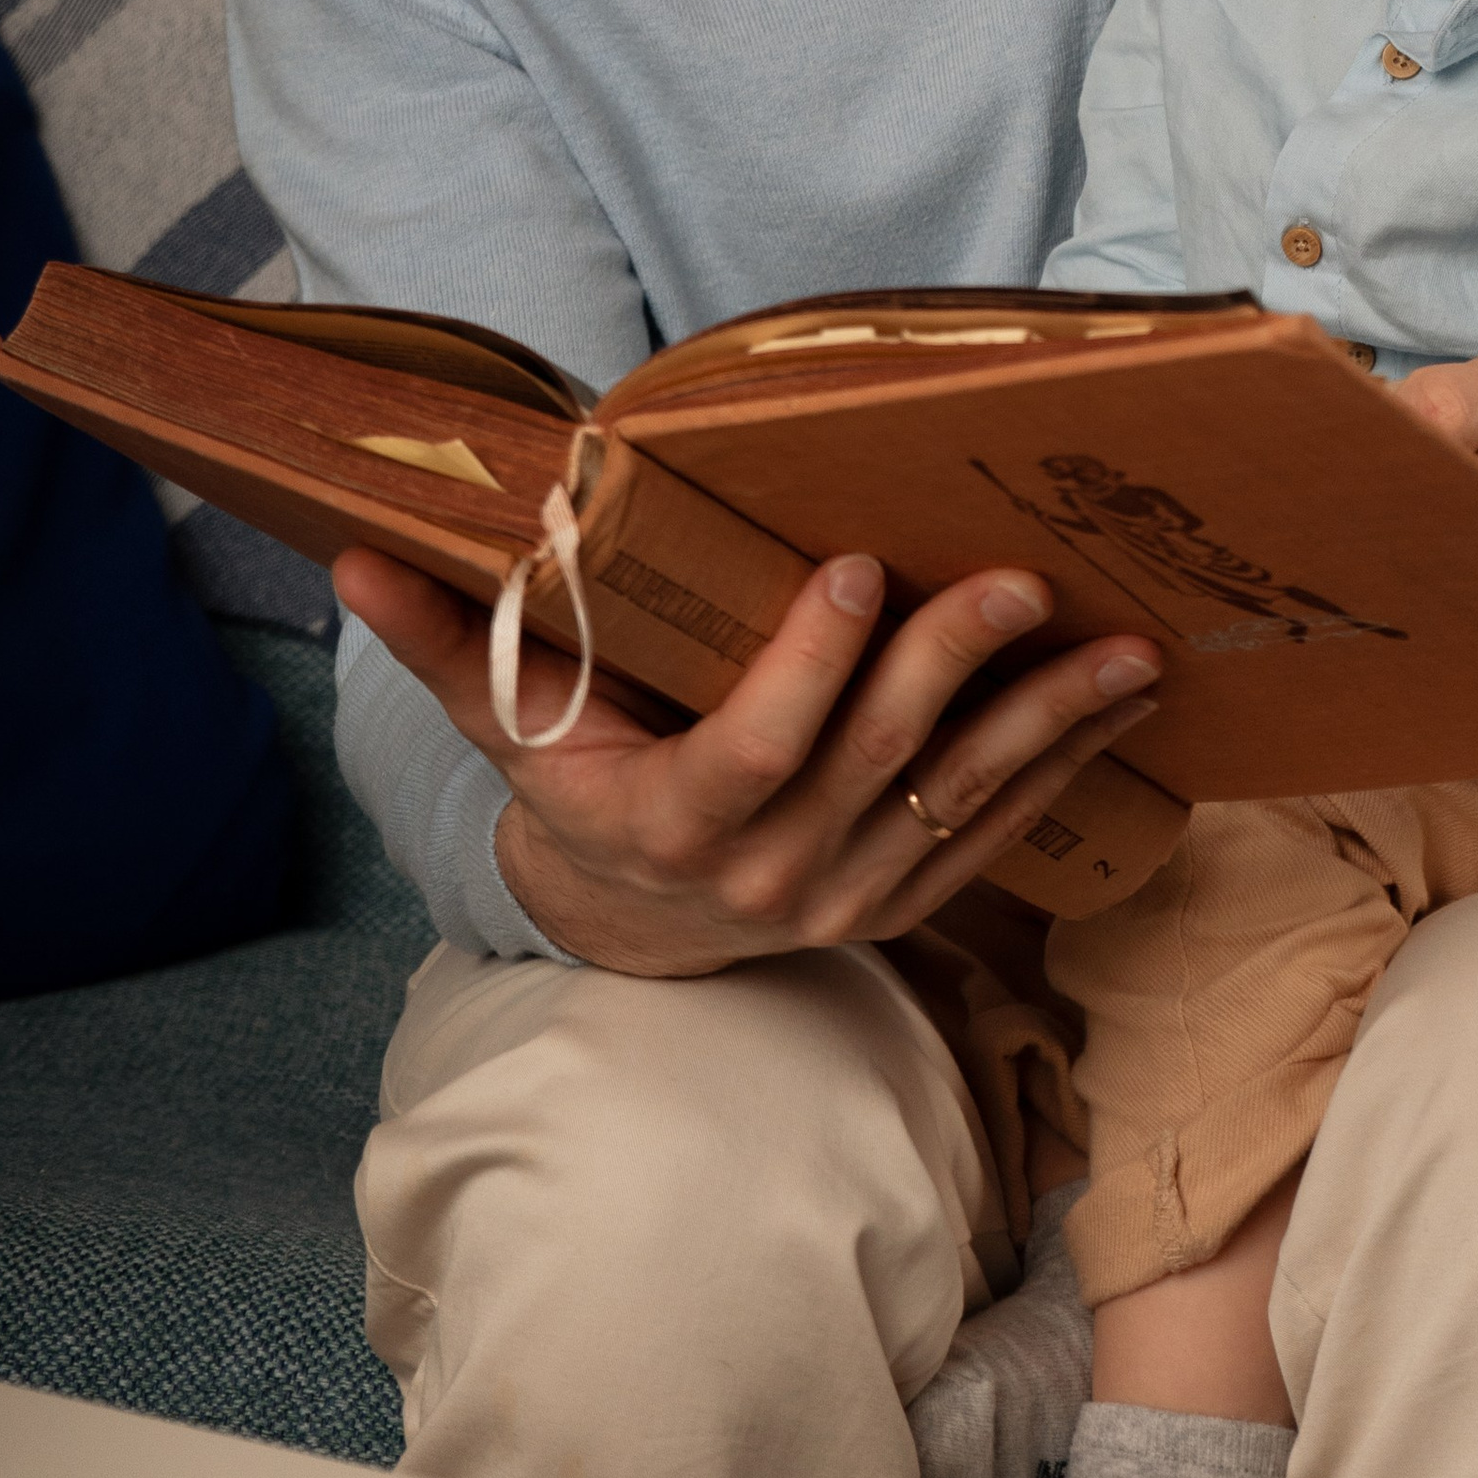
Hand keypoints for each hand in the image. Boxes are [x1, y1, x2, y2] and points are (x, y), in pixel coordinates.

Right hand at [336, 544, 1159, 976]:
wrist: (631, 928)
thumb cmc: (575, 788)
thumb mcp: (509, 725)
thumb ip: (449, 639)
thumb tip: (352, 550)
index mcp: (673, 827)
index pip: (754, 749)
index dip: (809, 669)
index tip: (857, 570)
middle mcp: (772, 877)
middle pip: (874, 767)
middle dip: (950, 670)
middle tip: (1014, 580)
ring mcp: (850, 900)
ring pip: (960, 804)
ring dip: (1049, 724)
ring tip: (1126, 646)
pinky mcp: (909, 906)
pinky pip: (997, 837)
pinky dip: (1065, 768)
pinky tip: (1124, 700)